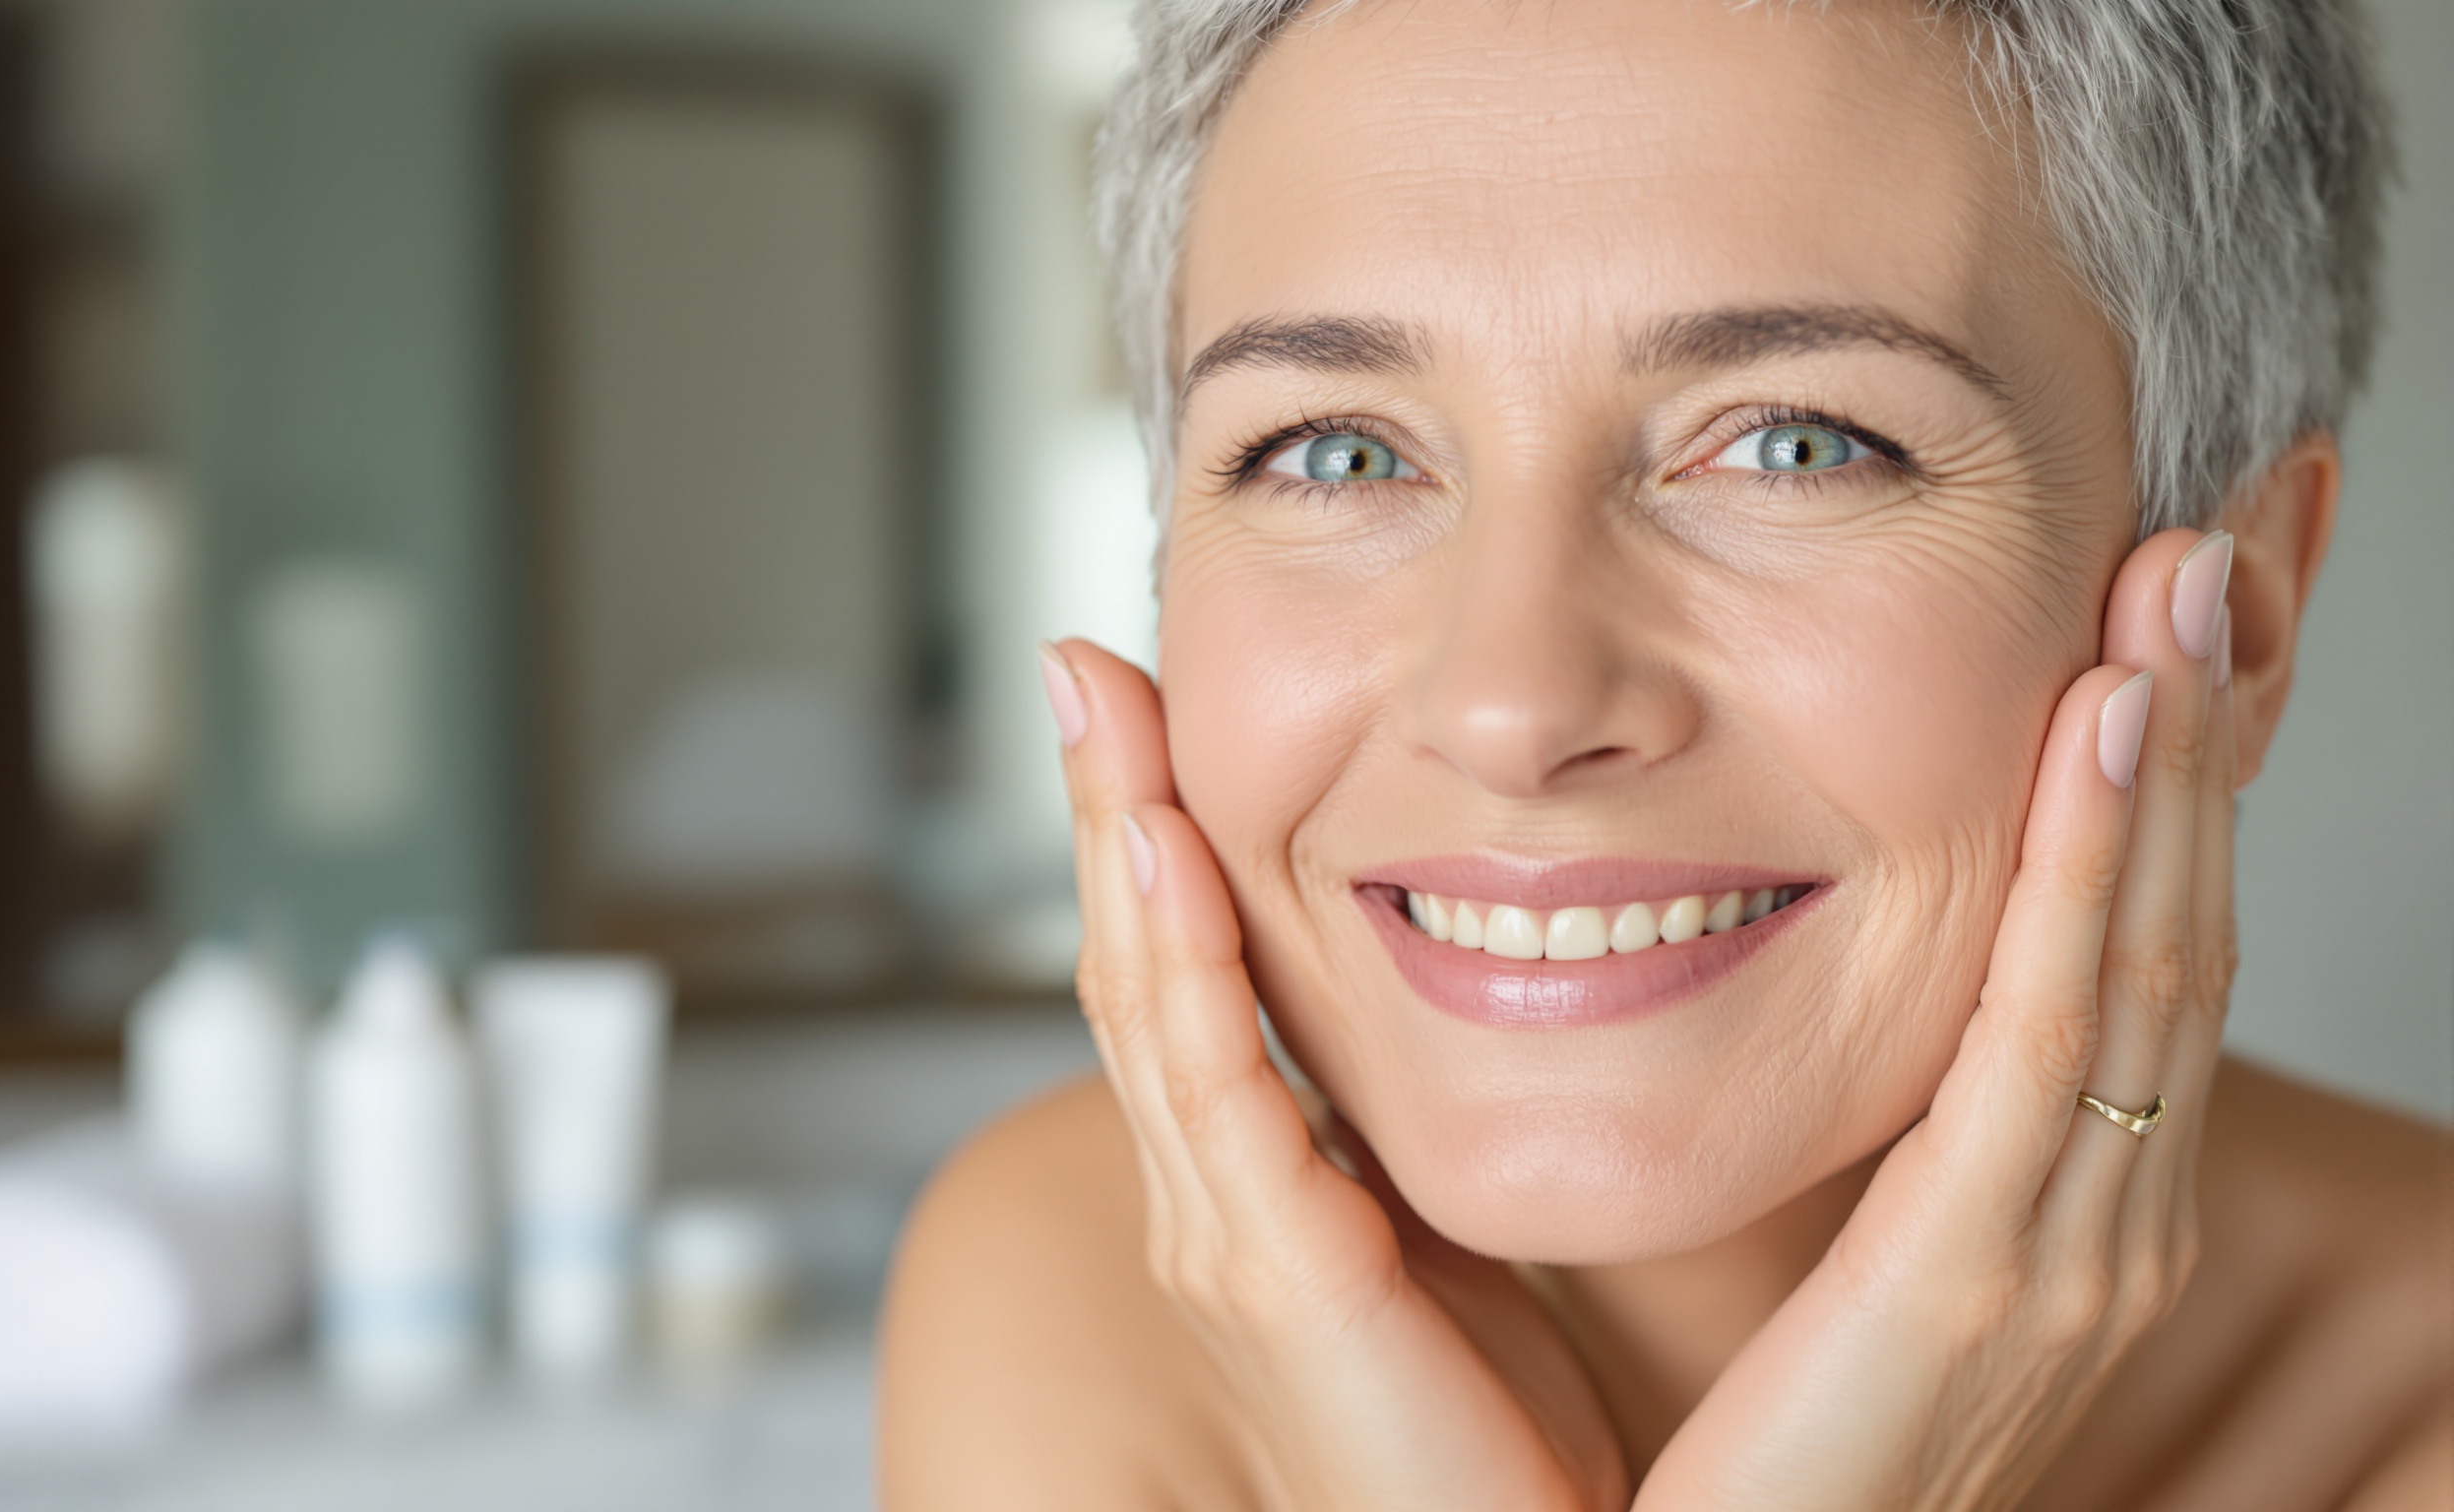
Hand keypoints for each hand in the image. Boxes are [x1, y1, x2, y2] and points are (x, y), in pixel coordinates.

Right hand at [1042, 639, 1627, 1511]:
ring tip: (1099, 704)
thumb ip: (1418, 1140)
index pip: (1186, 976)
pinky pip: (1221, 1098)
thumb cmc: (1506, 1445)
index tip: (1142, 706)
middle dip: (1107, 805)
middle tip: (1083, 660)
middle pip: (1136, 965)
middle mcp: (1213, 1203)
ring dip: (1119, 843)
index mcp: (1254, 1187)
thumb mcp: (1451, 1247)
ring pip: (1150, 1004)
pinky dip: (1185, 969)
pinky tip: (1168, 858)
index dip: (1151, 837)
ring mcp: (1226, 1241)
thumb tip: (1487, 1004)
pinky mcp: (1277, 1282)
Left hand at [1637, 527, 2240, 1509]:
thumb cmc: (1756, 1461)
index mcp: (2059, 1203)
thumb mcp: (1842, 1261)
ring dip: (2169, 754)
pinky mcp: (1985, 1278)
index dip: (2169, 782)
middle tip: (2221, 538)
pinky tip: (2106, 735)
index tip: (2170, 616)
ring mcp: (2067, 1248)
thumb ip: (1871, 1135)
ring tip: (2181, 579)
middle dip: (2204, 730)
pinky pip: (2049, 1039)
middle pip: (2175, 921)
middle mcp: (2099, 1215)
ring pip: (2139, 949)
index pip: (2131, 949)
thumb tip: (1804, 975)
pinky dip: (2088, 875)